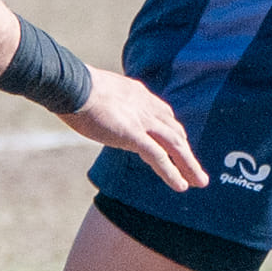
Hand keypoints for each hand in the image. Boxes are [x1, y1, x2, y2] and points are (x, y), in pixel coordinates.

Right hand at [63, 69, 208, 191]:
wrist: (72, 84)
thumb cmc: (75, 86)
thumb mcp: (98, 91)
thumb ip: (107, 101)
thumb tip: (99, 108)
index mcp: (139, 94)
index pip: (164, 114)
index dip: (173, 131)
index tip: (180, 144)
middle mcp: (146, 106)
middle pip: (174, 131)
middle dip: (187, 152)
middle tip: (197, 170)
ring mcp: (142, 120)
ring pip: (174, 145)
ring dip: (189, 165)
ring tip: (199, 182)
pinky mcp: (134, 134)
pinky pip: (159, 157)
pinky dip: (172, 172)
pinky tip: (180, 185)